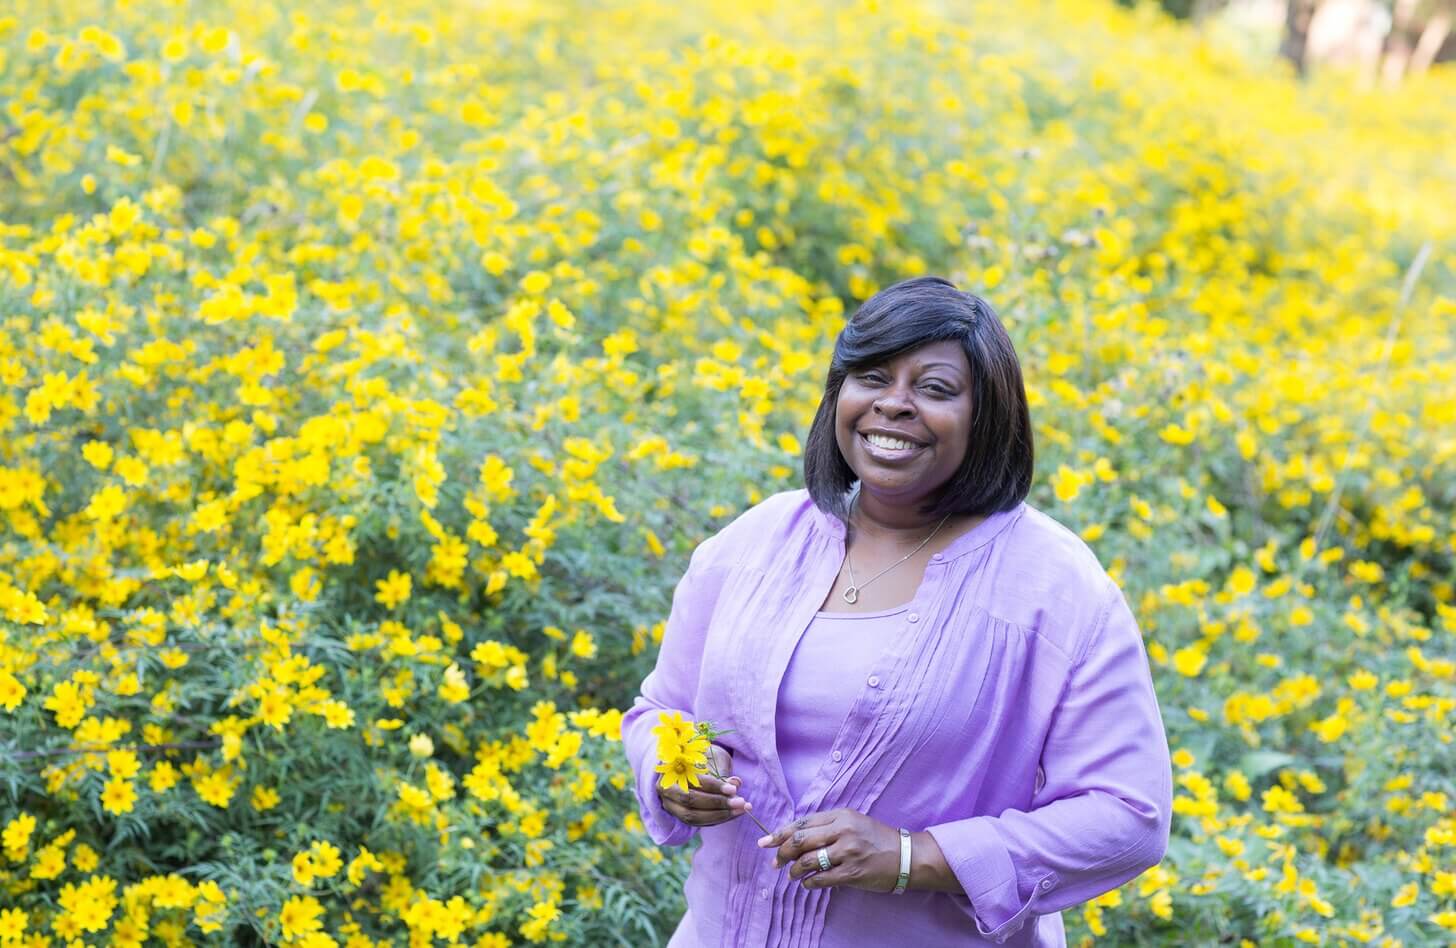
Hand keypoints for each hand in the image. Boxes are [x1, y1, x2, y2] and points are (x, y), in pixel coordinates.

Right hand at [657, 742, 752, 827]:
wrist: (690, 763)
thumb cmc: (702, 757)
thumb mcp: (712, 758)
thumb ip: (721, 771)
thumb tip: (736, 783)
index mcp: (669, 770)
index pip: (691, 782)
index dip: (714, 787)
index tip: (733, 789)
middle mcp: (665, 790)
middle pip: (690, 802)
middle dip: (718, 803)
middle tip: (741, 802)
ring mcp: (670, 805)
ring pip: (693, 817)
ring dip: (720, 815)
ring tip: (741, 809)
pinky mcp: (680, 815)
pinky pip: (698, 822)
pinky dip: (718, 819)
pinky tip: (734, 814)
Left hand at [756, 808, 902, 892]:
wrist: (905, 856)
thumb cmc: (876, 838)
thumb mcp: (852, 822)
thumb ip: (827, 826)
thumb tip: (794, 838)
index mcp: (840, 815)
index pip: (802, 823)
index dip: (780, 833)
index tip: (765, 842)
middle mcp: (842, 830)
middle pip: (800, 841)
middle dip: (781, 852)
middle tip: (775, 862)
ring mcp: (847, 852)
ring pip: (807, 861)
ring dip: (793, 870)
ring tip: (791, 874)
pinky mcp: (852, 872)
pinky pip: (821, 879)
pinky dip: (809, 882)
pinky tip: (807, 883)